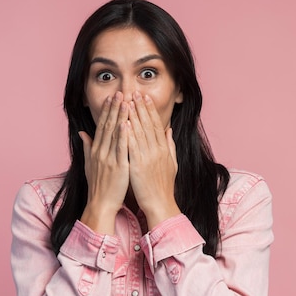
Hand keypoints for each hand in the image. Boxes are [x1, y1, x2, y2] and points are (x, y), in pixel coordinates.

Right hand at [79, 92, 129, 234]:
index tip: (111, 97)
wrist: (100, 205)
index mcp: (96, 151)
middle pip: (108, 126)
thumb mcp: (90, 165)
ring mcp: (109, 159)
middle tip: (119, 92)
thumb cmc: (98, 186)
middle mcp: (101, 152)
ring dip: (119, 116)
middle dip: (114, 108)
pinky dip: (123, 135)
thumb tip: (82, 132)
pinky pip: (121, 148)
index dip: (106, 111)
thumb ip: (87, 147)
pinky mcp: (118, 167)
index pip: (101, 126)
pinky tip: (127, 123)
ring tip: (125, 101)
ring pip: (114, 133)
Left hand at [127, 92, 180, 228]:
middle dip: (140, 107)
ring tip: (127, 101)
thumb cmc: (164, 186)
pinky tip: (123, 122)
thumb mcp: (172, 163)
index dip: (149, 109)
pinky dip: (128, 133)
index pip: (156, 124)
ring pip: (139, 132)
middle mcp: (157, 150)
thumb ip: (170, 145)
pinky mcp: (138, 166)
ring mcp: (148, 157)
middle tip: (134, 92)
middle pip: (147, 124)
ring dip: (133, 115)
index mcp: (163, 149)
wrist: (160, 203)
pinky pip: (132, 146)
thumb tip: (169, 129)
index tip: (144, 97)